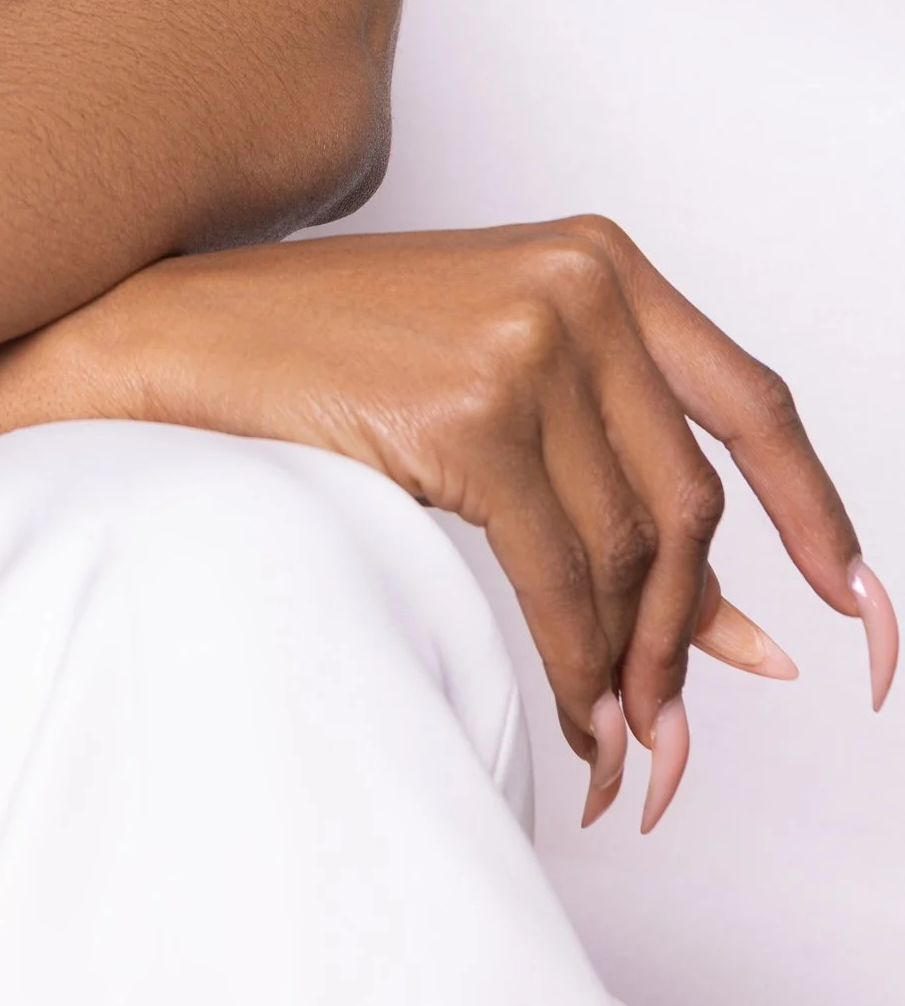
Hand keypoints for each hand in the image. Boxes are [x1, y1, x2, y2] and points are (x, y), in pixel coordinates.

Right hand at [16, 218, 894, 824]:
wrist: (170, 340)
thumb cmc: (324, 362)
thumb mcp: (500, 397)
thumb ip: (623, 488)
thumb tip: (757, 645)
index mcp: (600, 258)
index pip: (754, 402)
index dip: (822, 521)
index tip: (866, 619)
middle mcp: (579, 282)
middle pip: (688, 504)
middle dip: (688, 640)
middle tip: (673, 740)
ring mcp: (524, 339)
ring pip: (626, 556)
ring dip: (628, 673)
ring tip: (614, 747)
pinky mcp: (468, 409)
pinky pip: (558, 581)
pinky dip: (576, 669)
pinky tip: (571, 715)